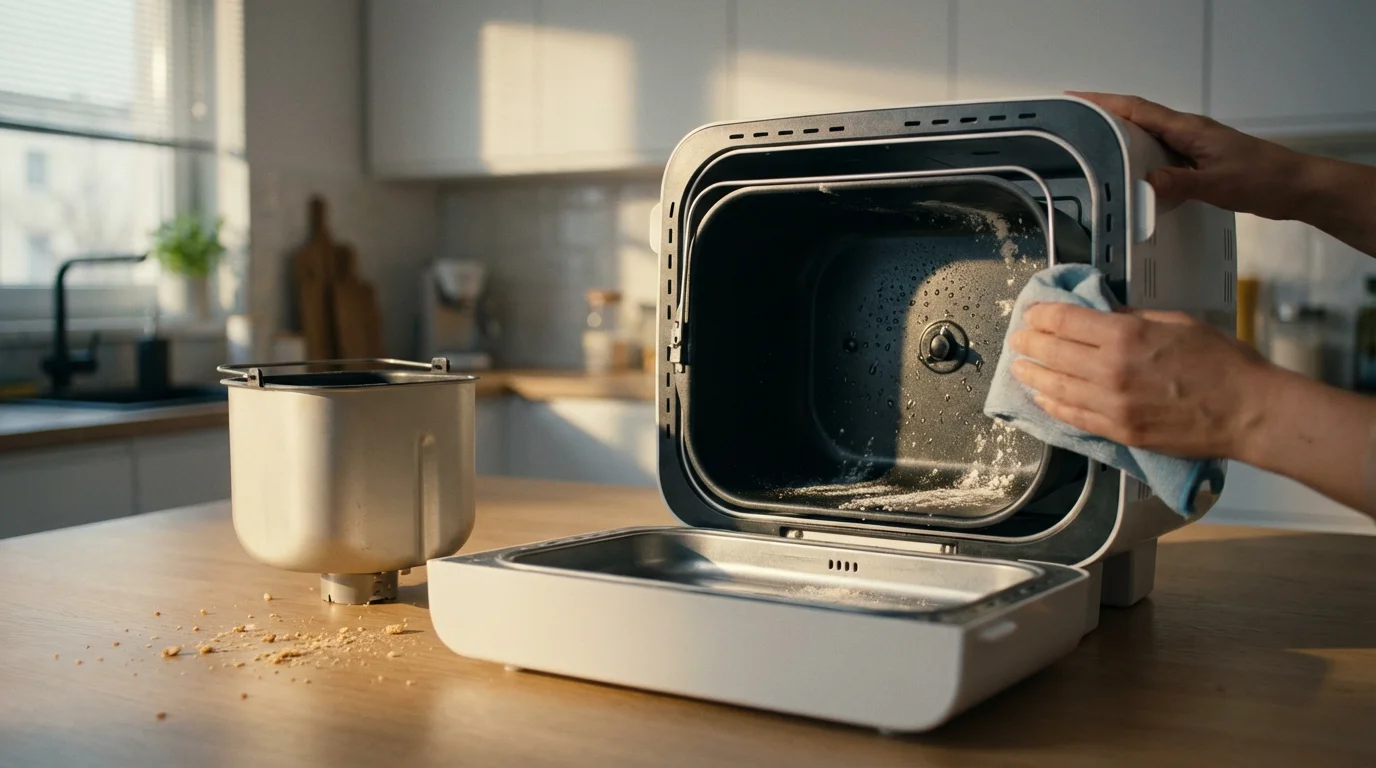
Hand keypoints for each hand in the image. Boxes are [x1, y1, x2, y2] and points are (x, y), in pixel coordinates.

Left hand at [1009, 303, 1272, 459]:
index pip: (1065, 321)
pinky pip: (1073, 417)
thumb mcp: (1177, 322)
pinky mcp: (1118, 432)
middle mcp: (1109, 370)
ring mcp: (1111, 405)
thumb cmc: (1222, 361)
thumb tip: (1103, 316)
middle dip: (1029, 343)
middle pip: (1052, 353)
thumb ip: (1134, 319)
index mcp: (1125, 336)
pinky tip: (1042, 398)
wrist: (1247, 412)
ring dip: (1032, 375)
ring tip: (1019, 368)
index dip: (1042, 315)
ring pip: (1055, 387)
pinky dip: (1052, 405)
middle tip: (1017, 340)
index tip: (1032, 313)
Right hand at [1069, 91, 1309, 220]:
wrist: (1296, 187)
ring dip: (1120, 136)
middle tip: (1071, 124)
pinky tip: (1129, 173)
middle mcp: (1187, 132)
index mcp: (1188, 129)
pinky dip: (1139, 157)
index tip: (1073, 99)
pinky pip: (1160, 154)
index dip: (1104, 103)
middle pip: (1138, 117)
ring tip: (1089, 146)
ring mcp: (1194, 146)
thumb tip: (1142, 184)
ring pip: (1148, 136)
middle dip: (1104, 116)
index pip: (1138, 109)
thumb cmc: (1261, 180)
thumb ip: (1180, 184)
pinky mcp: (1199, 161)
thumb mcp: (1218, 185)